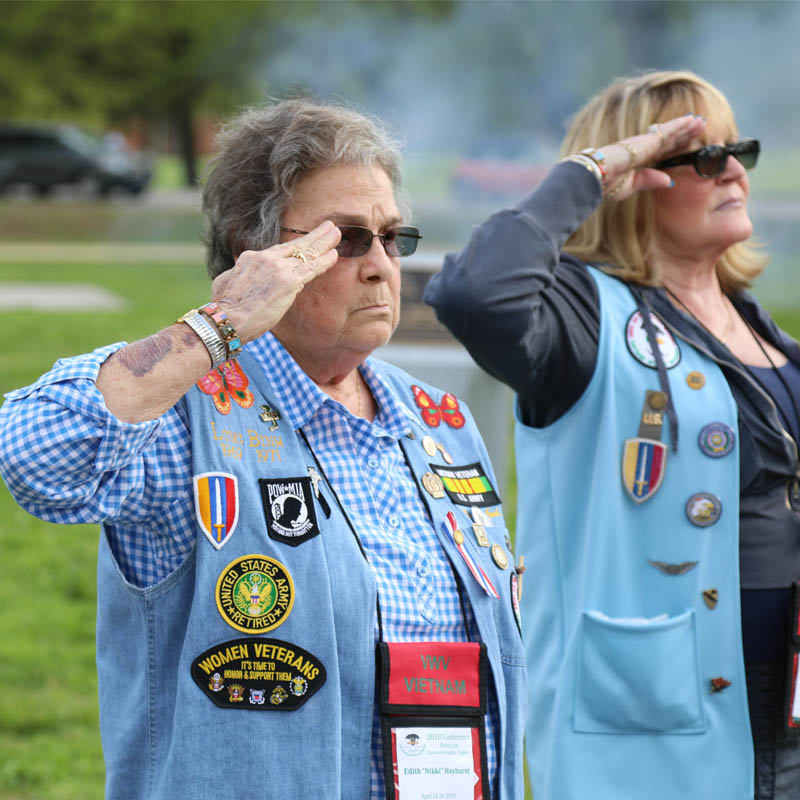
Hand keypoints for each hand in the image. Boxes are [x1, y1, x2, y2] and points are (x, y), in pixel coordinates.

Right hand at [210, 221, 340, 343]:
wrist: (226, 319)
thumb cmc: (223, 307)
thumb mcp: (224, 281)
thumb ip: (236, 273)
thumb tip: (238, 270)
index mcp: (251, 258)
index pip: (278, 251)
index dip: (294, 248)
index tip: (305, 244)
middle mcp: (265, 258)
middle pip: (295, 245)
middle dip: (314, 236)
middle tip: (329, 227)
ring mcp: (278, 268)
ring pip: (306, 253)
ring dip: (324, 243)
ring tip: (337, 234)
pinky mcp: (288, 282)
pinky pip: (311, 269)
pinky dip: (324, 261)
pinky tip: (335, 254)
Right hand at [598, 114, 706, 201]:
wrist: (594, 177)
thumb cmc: (606, 185)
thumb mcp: (630, 186)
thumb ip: (649, 181)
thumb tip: (670, 182)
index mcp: (638, 160)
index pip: (661, 151)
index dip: (676, 146)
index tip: (688, 142)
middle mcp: (642, 148)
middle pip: (669, 139)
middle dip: (685, 133)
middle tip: (701, 126)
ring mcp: (644, 143)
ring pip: (671, 132)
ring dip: (687, 127)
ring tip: (701, 121)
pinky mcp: (646, 141)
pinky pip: (667, 131)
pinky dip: (680, 125)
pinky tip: (691, 120)